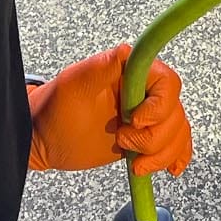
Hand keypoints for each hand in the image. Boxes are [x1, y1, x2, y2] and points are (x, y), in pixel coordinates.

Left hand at [27, 44, 193, 176]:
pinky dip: (176, 156)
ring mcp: (146, 116)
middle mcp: (143, 91)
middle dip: (153, 137)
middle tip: (123, 141)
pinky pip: (175, 145)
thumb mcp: (74, 86)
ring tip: (135, 163)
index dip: (159, 106)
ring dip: (161, 154)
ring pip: (177, 132)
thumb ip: (101, 68)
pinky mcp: (144, 138)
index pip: (168, 83)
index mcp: (131, 71)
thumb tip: (126, 52)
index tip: (135, 121)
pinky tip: (171, 168)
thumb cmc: (53, 109)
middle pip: (175, 113)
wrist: (44, 139)